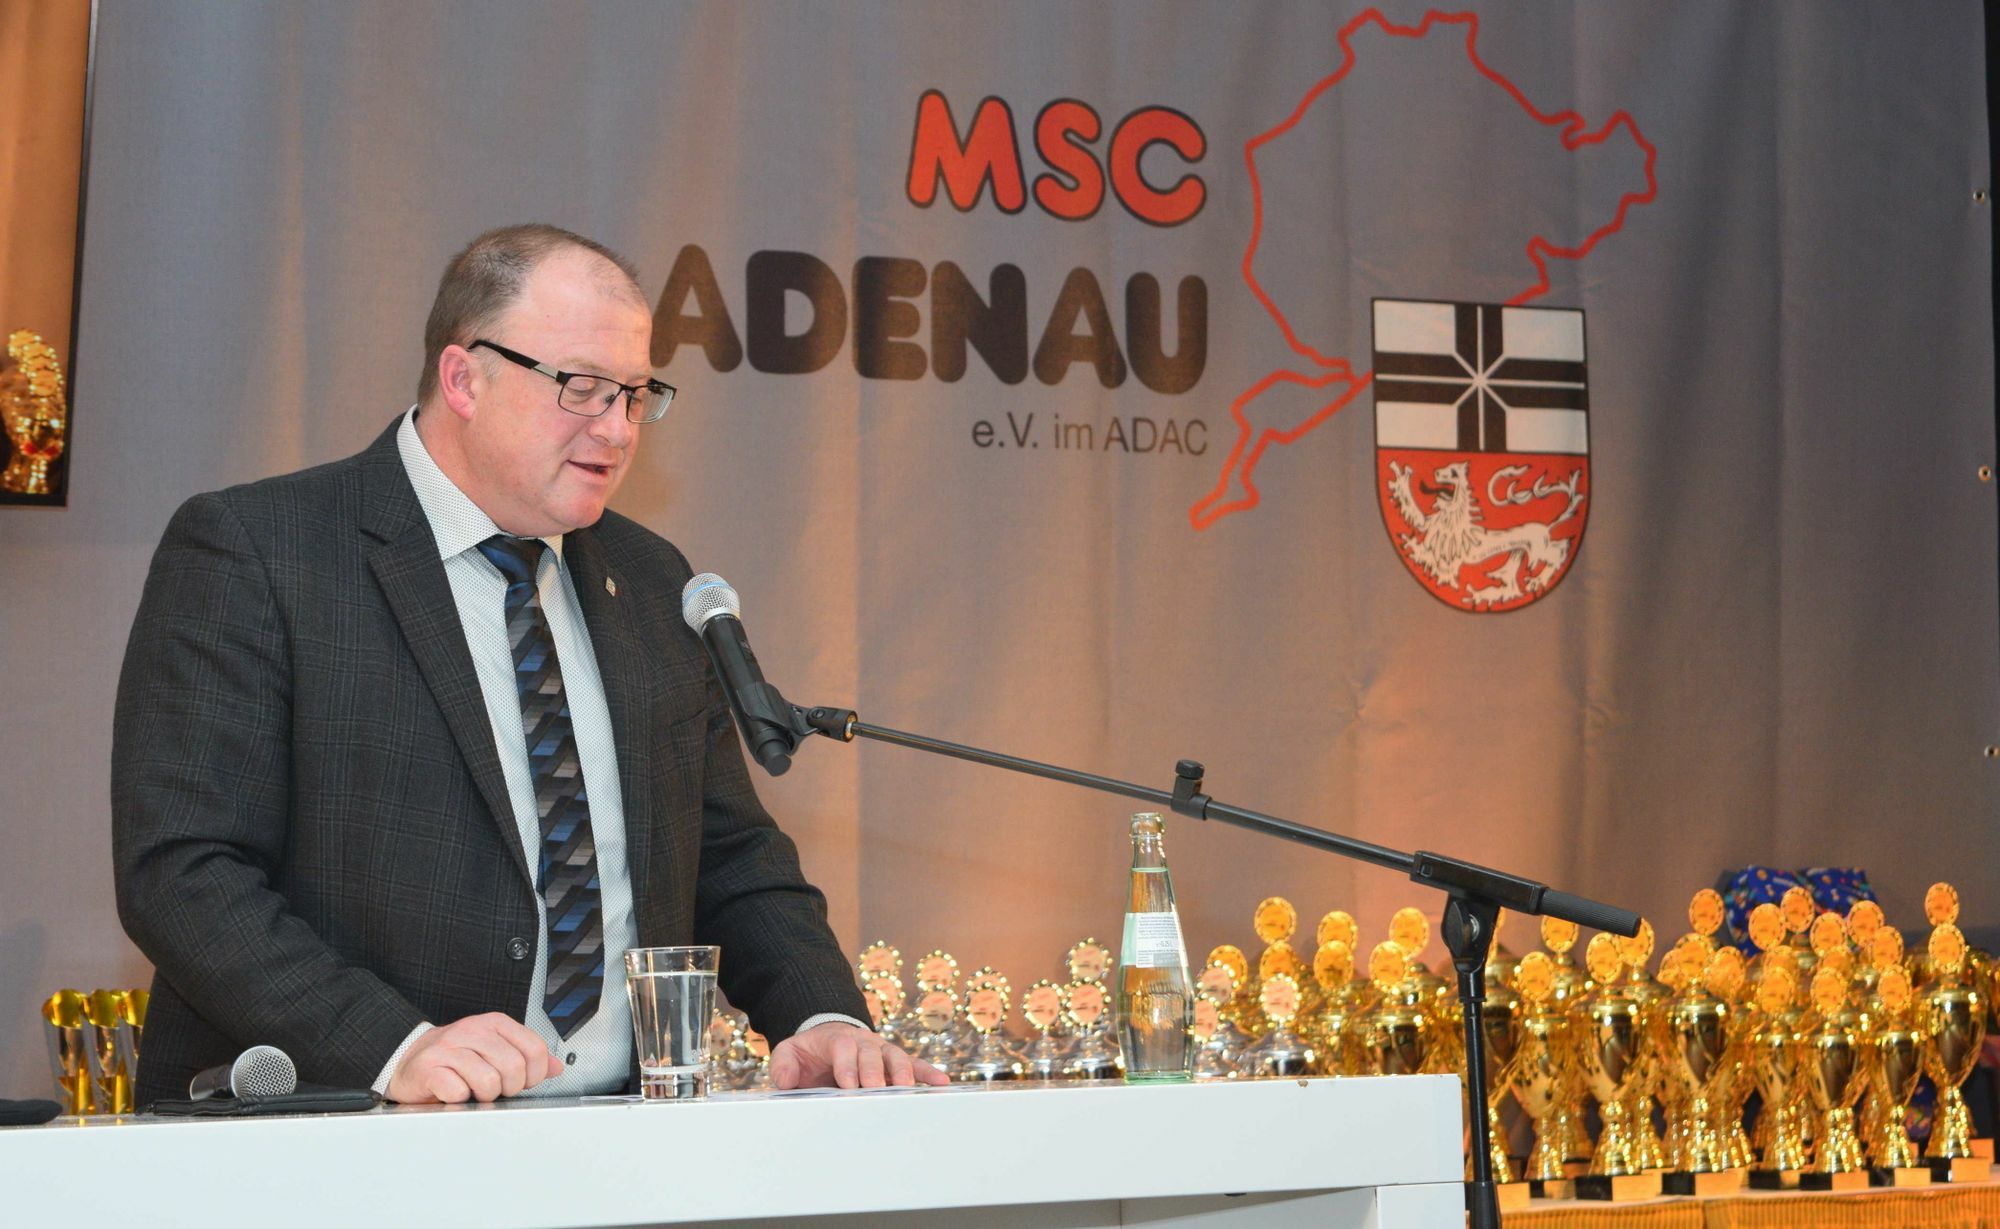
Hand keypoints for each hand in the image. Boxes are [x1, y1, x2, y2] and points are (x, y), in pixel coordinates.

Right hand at [386, 1012, 561, 1103]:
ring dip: (484, 1096)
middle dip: (509, 1088)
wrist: (409, 1061)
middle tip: (496, 1090)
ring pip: (488, 1081)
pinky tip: (454, 1092)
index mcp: (495, 1024)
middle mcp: (473, 1030)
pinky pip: (457, 1091)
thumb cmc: (455, 1059)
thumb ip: (526, 1058)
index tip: (523, 1082)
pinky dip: (459, 1099)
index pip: (534, 1049)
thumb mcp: (494, 1051)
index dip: (534, 1075)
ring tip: (474, 1091)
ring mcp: (449, 1048)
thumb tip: (555, 1068)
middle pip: (514, 1068)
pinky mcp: (429, 1068)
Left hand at [769, 1021, 948, 1089]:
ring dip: (902, 1072)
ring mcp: (881, 1050)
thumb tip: (784, 1080)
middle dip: (874, 1070)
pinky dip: (928, 1072)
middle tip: (875, 1089)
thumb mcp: (789, 1052)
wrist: (826, 1041)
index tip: (848, 1084)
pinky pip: (914, 1064)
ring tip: (906, 1088)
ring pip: (896, 1056)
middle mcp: (863, 1041)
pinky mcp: (894, 1061)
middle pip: (872, 1051)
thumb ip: (783, 1064)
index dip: (847, 1064)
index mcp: (836, 1039)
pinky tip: (941, 1082)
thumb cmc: (809, 1053)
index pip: (843, 1047)